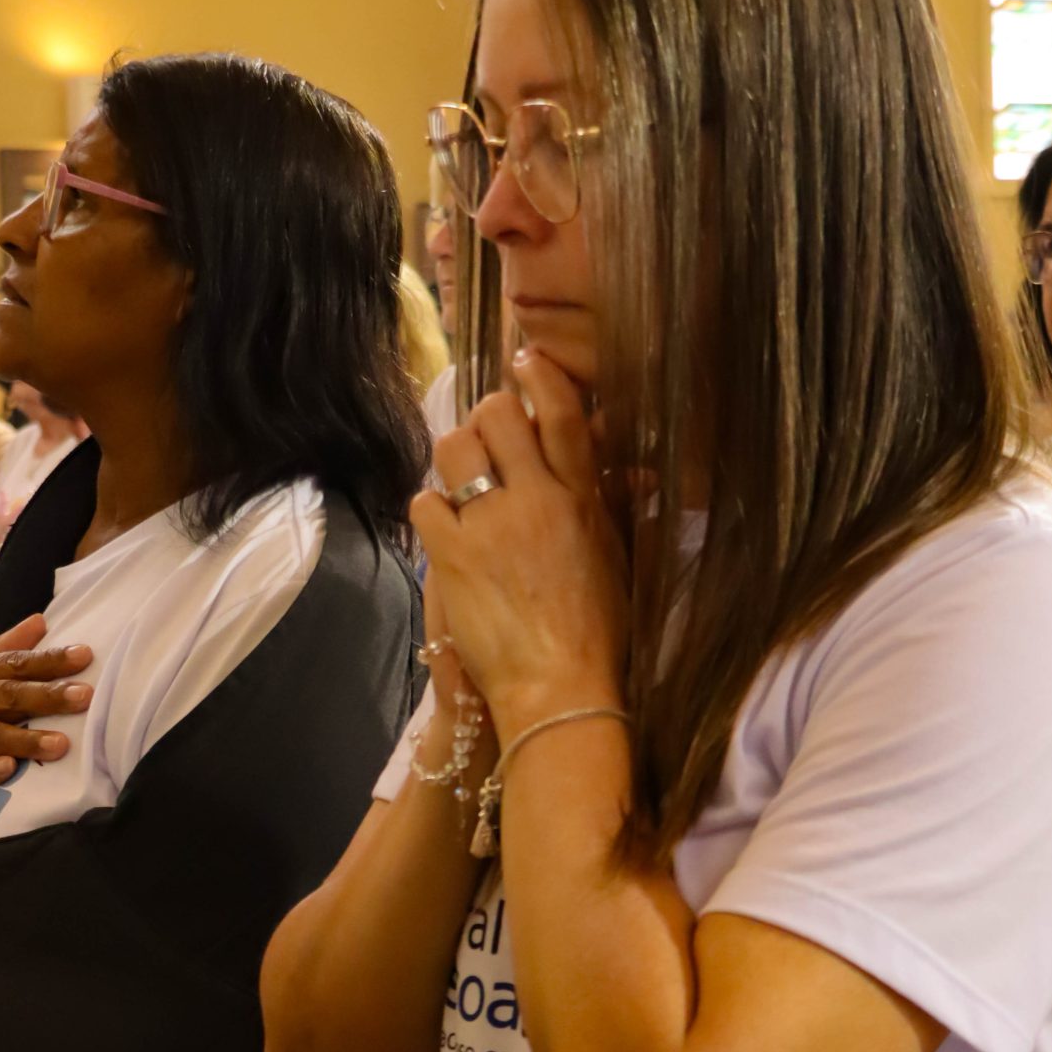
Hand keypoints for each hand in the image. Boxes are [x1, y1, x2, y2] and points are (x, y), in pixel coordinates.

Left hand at [410, 351, 625, 738]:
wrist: (561, 688)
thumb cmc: (600, 634)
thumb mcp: (618, 560)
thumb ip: (612, 507)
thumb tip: (626, 471)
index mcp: (584, 499)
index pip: (563, 414)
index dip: (540, 377)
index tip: (524, 363)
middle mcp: (537, 500)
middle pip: (499, 416)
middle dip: (485, 418)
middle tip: (484, 438)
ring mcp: (491, 525)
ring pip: (454, 450)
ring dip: (453, 459)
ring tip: (460, 484)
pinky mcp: (453, 555)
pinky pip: (425, 503)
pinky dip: (431, 511)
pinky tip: (444, 531)